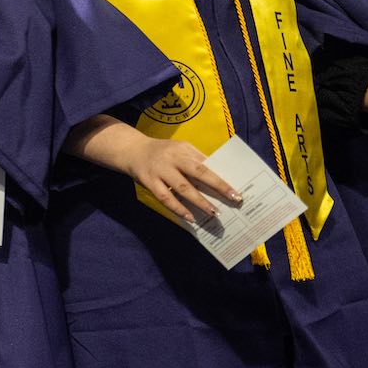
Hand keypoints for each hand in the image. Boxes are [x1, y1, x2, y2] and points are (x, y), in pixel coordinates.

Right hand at [115, 136, 240, 224]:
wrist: (131, 150)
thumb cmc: (161, 152)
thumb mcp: (178, 150)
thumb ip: (194, 161)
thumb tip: (217, 181)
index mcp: (183, 149)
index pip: (207, 164)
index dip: (222, 177)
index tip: (237, 191)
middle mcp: (173, 158)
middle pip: (198, 172)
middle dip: (217, 186)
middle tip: (233, 199)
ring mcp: (160, 171)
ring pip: (183, 188)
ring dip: (199, 201)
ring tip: (213, 213)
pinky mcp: (149, 182)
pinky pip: (166, 198)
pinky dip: (178, 209)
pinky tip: (190, 218)